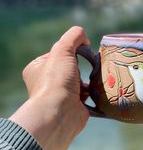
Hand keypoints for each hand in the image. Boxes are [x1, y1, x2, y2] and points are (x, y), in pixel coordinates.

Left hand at [9, 26, 89, 149]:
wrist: (61, 112)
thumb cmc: (56, 80)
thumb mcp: (62, 50)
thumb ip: (73, 36)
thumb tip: (85, 39)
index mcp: (38, 68)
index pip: (58, 54)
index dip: (70, 51)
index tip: (79, 53)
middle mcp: (48, 83)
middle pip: (70, 68)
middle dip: (80, 67)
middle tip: (87, 67)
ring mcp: (62, 96)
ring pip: (80, 82)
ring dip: (88, 80)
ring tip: (94, 78)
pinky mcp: (75, 106)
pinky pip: (87, 95)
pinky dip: (93, 92)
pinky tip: (97, 89)